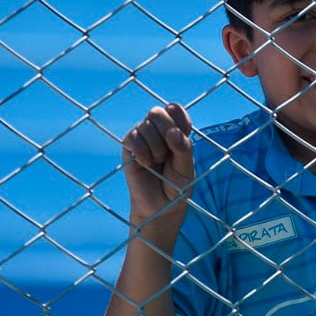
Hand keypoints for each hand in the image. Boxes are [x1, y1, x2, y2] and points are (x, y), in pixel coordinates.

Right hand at [122, 103, 193, 228]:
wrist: (161, 206)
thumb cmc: (176, 186)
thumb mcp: (187, 167)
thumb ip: (183, 148)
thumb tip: (172, 131)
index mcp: (176, 131)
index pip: (174, 109)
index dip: (178, 117)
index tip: (182, 133)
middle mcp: (158, 131)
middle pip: (157, 112)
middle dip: (165, 130)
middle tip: (168, 153)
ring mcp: (142, 138)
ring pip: (145, 125)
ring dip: (155, 146)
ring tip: (158, 162)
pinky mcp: (128, 148)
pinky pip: (133, 138)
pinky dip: (142, 152)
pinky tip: (146, 164)